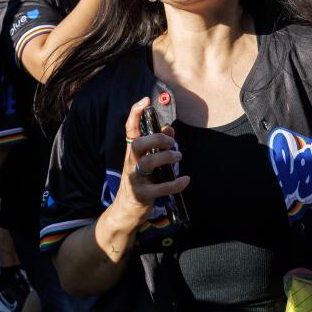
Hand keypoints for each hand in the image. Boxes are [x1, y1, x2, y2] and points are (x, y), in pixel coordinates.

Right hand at [110, 98, 188, 229]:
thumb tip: (170, 129)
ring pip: (148, 163)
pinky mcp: (142, 195)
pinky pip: (160, 188)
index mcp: (131, 153)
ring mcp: (134, 179)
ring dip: (167, 158)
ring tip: (179, 158)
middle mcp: (130, 163)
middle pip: (138, 144)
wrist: (126, 210)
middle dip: (157, 139)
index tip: (145, 100)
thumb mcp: (146, 162)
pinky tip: (185, 180)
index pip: (129, 129)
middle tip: (172, 143)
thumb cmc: (140, 180)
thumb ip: (158, 145)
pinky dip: (176, 183)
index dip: (135, 113)